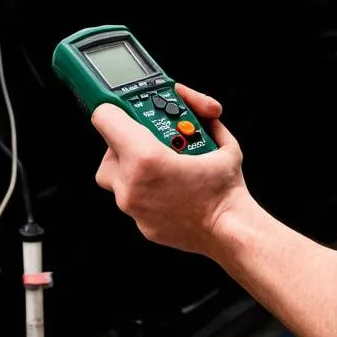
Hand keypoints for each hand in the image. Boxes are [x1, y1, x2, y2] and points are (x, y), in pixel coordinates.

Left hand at [92, 85, 247, 253]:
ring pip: (116, 175)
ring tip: (162, 160)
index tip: (124, 105)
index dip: (115, 107)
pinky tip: (170, 183)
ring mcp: (134, 207)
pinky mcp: (141, 224)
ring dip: (133, 163)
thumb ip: (203, 114)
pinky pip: (132, 196)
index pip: (105, 119)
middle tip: (153, 134)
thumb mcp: (221, 139)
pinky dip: (146, 186)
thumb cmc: (225, 188)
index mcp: (146, 158)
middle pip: (109, 148)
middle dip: (128, 137)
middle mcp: (131, 185)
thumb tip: (199, 106)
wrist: (230, 231)